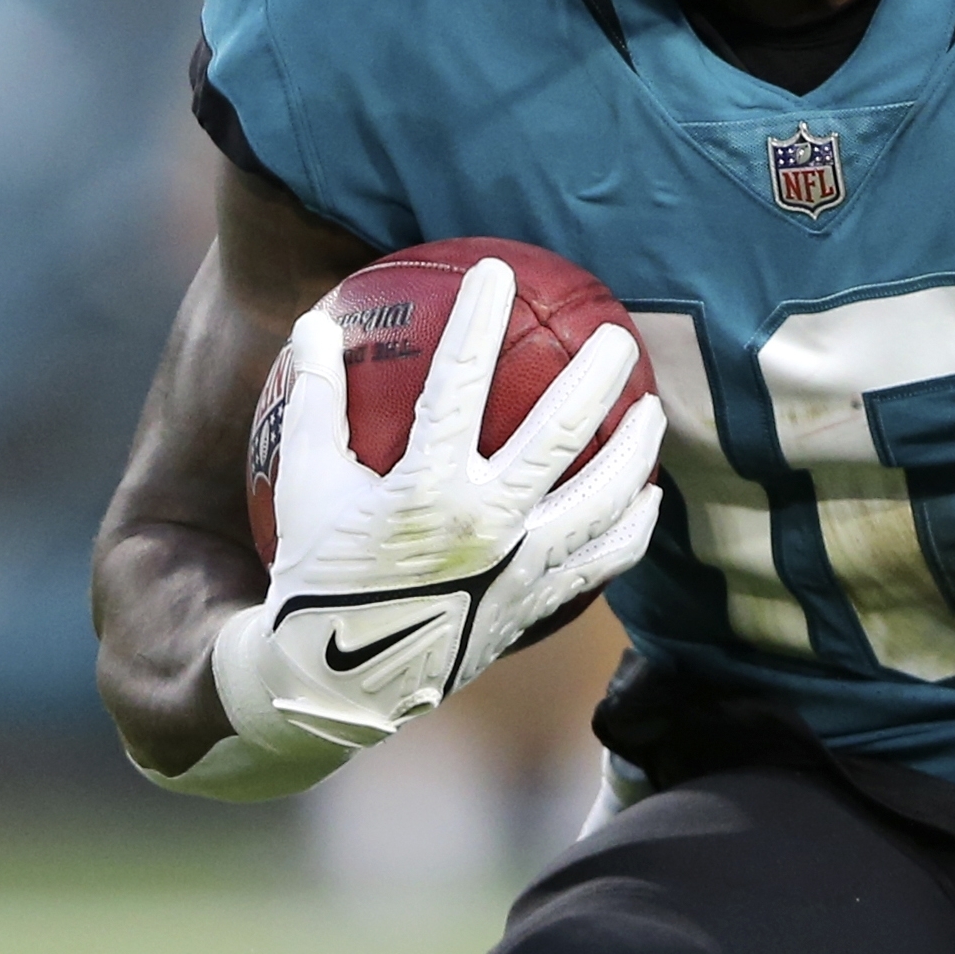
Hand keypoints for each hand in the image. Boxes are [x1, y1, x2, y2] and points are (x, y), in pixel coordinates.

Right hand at [206, 257, 663, 789]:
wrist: (336, 682)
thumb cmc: (314, 573)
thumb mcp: (302, 482)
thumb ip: (315, 399)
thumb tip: (314, 321)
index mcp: (424, 488)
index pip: (459, 384)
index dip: (478, 321)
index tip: (496, 271)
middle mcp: (485, 525)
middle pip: (561, 435)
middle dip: (596, 377)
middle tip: (618, 336)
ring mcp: (519, 569)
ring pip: (602, 500)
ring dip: (635, 451)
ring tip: (652, 413)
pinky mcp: (536, 604)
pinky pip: (603, 561)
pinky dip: (633, 527)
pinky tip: (647, 500)